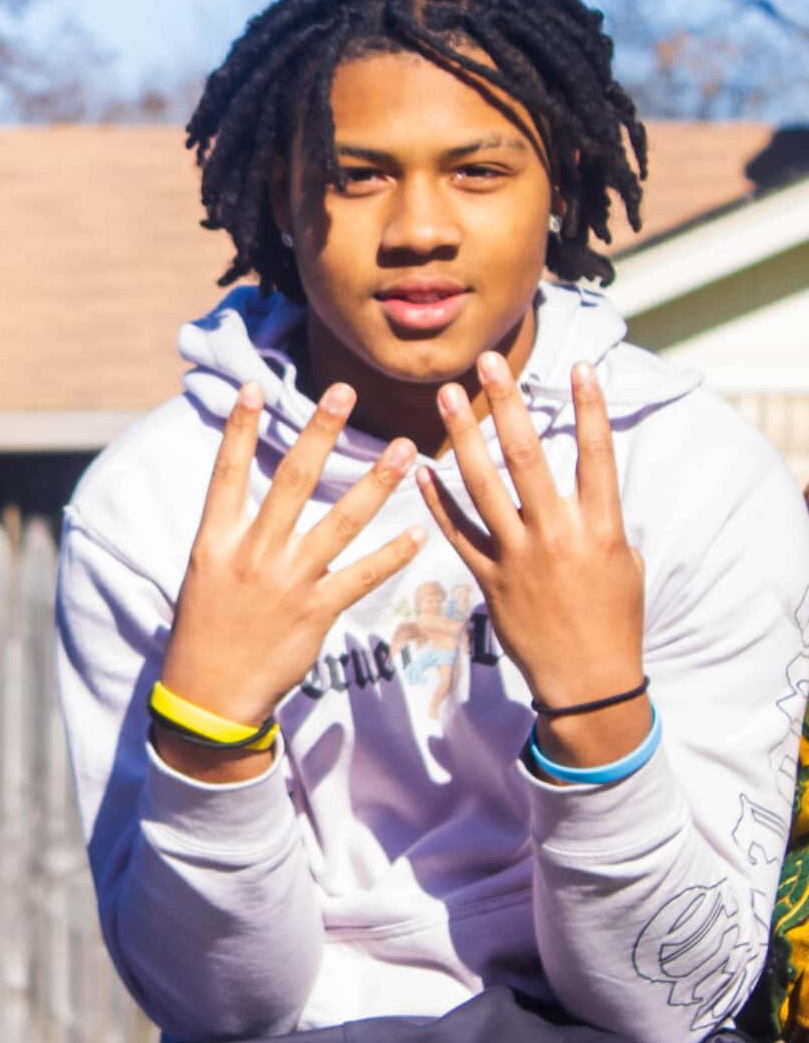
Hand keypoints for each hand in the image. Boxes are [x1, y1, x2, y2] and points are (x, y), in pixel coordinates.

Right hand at [155, 381, 422, 782]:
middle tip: (344, 393)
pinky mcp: (315, 612)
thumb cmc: (206, 627)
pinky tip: (419, 533)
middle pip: (292, 481)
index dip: (239, 428)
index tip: (253, 386)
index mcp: (217, 540)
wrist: (209, 691)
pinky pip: (361, 576)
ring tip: (406, 449)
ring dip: (376, 482)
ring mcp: (287, 581)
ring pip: (340, 521)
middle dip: (320, 433)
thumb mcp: (206, 573)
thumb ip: (233, 533)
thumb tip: (249, 494)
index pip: (227, 472)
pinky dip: (392, 555)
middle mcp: (252, 553)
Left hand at [415, 352, 647, 771]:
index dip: (589, 408)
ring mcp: (517, 555)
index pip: (597, 454)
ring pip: (482, 485)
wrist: (587, 679)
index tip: (579, 366)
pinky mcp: (487, 578)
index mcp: (601, 527)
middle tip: (487, 363)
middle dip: (506, 405)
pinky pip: (456, 531)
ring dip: (461, 437)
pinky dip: (437, 498)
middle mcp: (557, 534)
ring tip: (445, 397)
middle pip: (527, 457)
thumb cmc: (612, 616)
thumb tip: (587, 478)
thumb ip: (599, 515)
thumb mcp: (623, 560)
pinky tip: (419, 467)